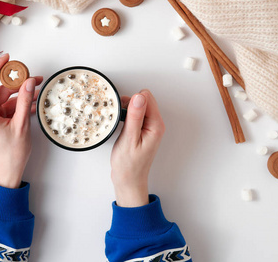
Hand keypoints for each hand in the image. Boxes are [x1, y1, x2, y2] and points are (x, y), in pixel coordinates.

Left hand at [0, 54, 42, 188]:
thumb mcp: (22, 125)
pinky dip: (20, 105)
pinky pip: (8, 108)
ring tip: (38, 90)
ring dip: (21, 95)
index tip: (7, 58)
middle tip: (34, 78)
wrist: (7, 173)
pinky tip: (33, 103)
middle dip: (17, 83)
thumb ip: (25, 101)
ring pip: (6, 99)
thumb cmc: (11, 154)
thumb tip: (29, 82)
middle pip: (0, 90)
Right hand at [110, 89, 164, 206]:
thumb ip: (135, 117)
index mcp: (155, 126)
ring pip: (138, 105)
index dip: (132, 102)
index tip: (124, 113)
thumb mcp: (129, 139)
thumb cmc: (129, 165)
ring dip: (127, 110)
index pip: (146, 97)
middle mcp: (155, 124)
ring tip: (121, 124)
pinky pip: (135, 114)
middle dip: (129, 105)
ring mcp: (149, 127)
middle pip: (143, 99)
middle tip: (122, 120)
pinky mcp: (142, 129)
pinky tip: (122, 125)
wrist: (128, 179)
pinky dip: (126, 116)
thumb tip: (139, 97)